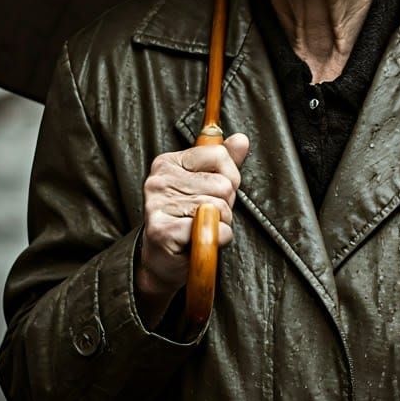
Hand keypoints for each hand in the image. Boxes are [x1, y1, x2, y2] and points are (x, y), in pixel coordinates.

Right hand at [135, 133, 249, 326]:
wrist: (161, 261)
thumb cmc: (186, 220)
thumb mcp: (206, 185)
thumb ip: (225, 162)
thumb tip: (242, 139)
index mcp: (168, 162)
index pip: (219, 154)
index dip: (229, 176)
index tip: (215, 192)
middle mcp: (159, 180)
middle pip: (223, 184)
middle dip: (226, 204)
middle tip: (206, 216)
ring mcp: (158, 205)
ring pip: (220, 208)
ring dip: (221, 224)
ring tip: (201, 228)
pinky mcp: (163, 231)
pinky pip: (213, 230)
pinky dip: (217, 239)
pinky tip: (199, 240)